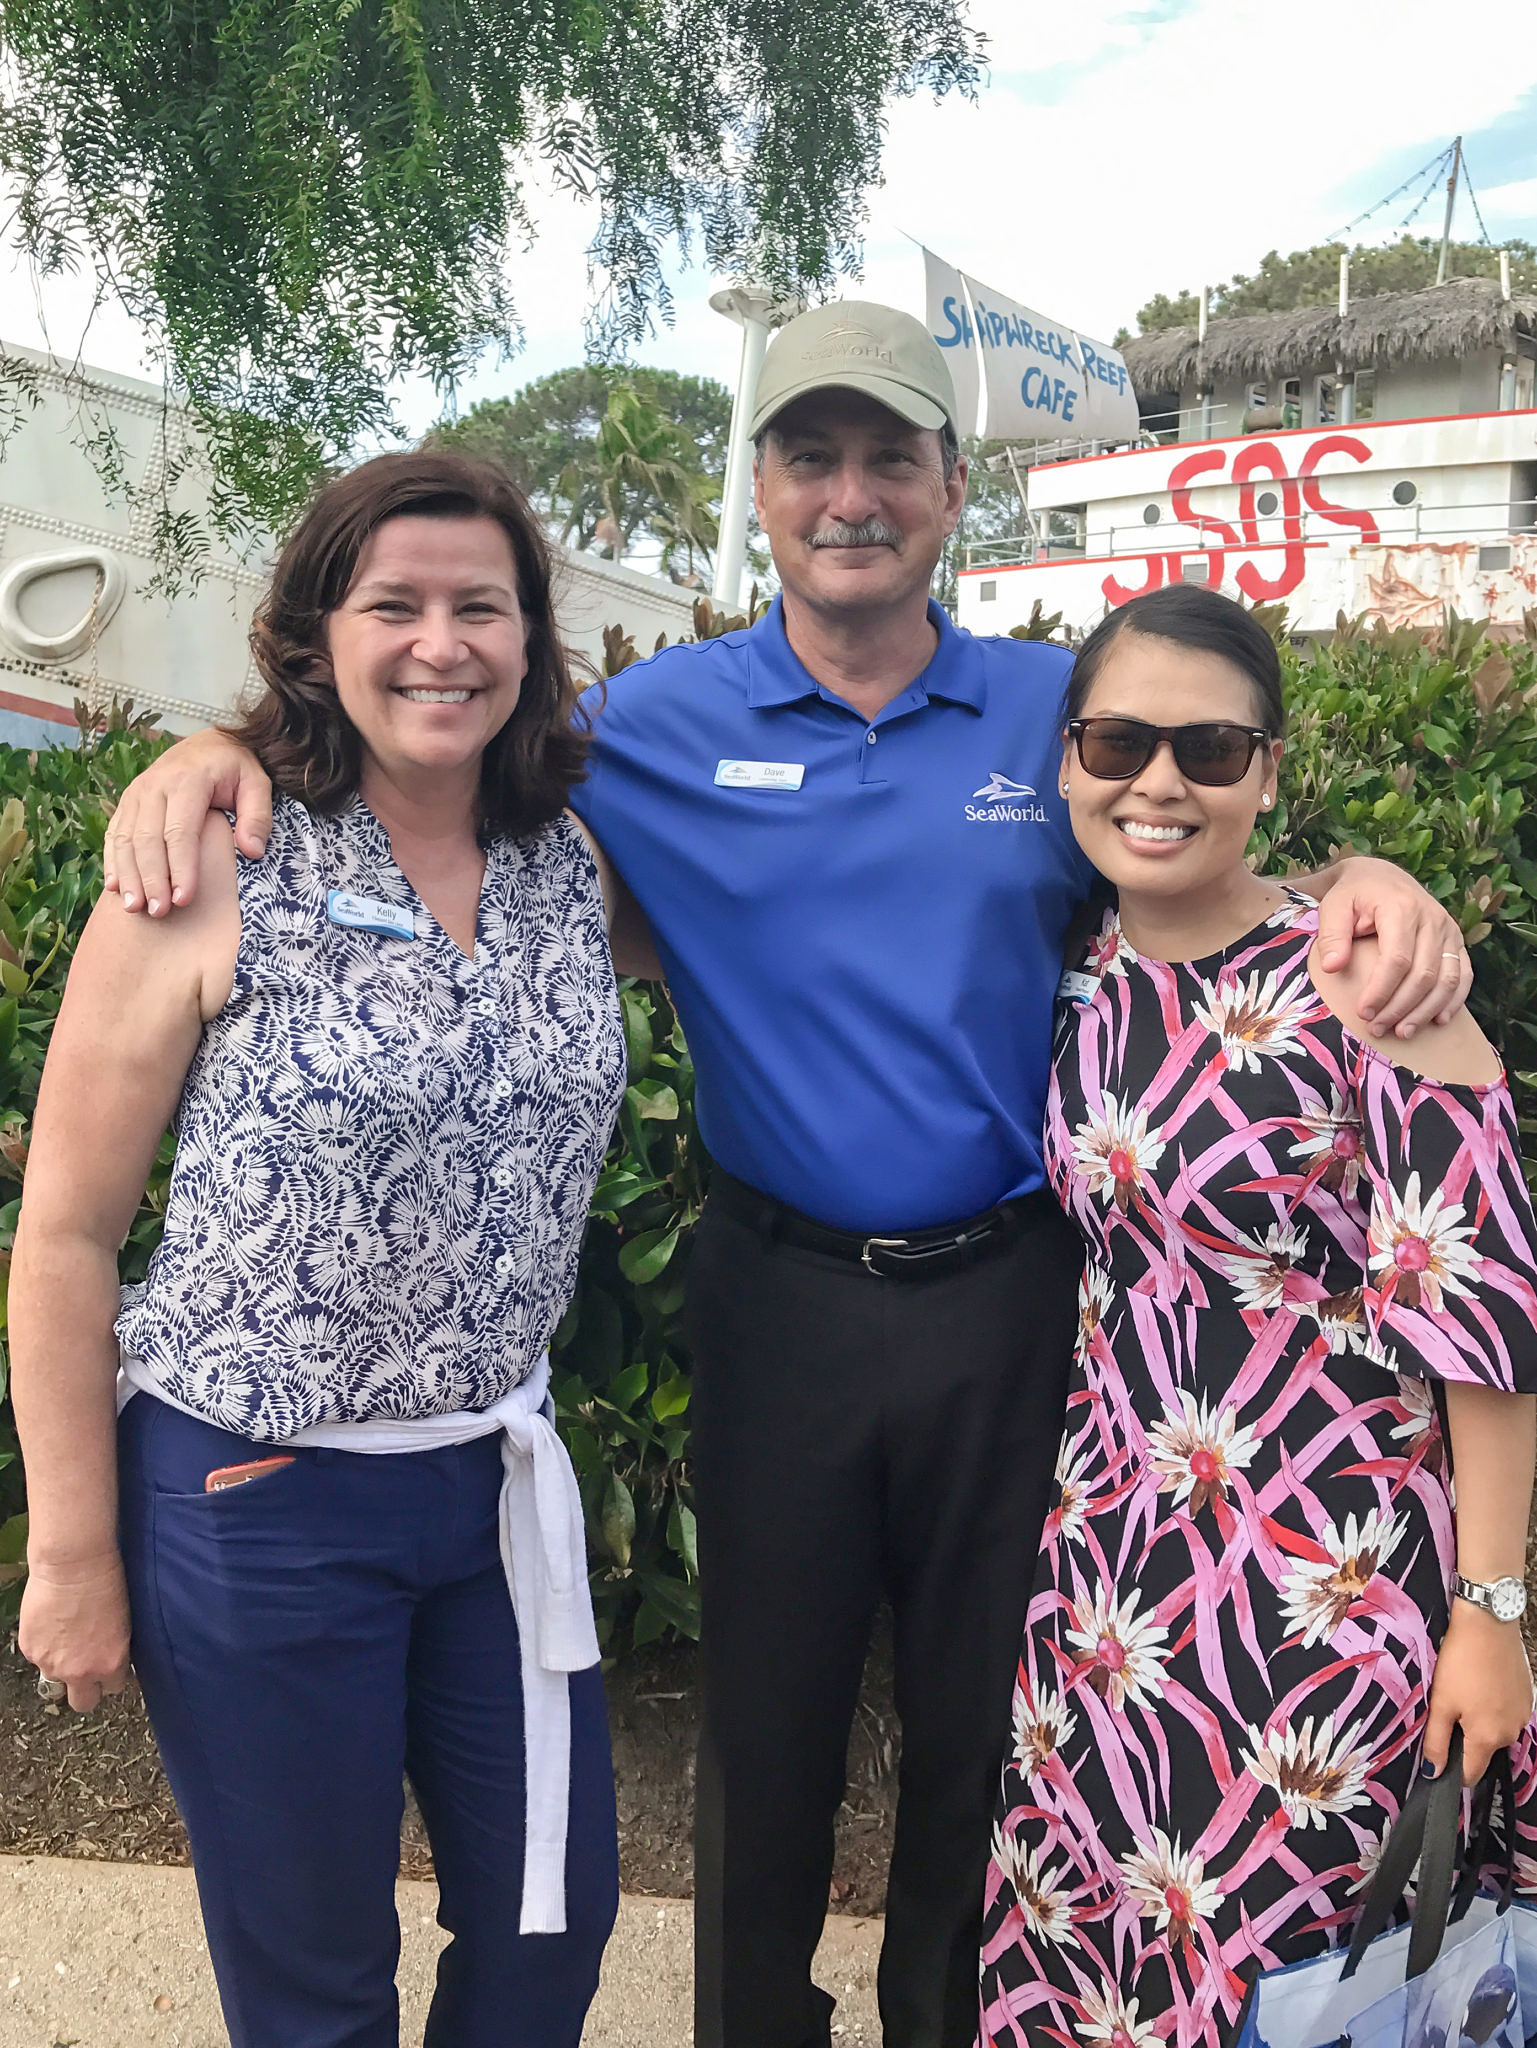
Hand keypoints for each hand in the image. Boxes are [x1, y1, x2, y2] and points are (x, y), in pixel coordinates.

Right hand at [18, 1553, 132, 1713]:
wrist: (72, 1565)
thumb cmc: (106, 1582)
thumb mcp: (123, 1623)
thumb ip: (112, 1650)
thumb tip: (107, 1659)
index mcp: (111, 1664)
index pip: (112, 1689)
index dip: (109, 1676)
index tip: (107, 1665)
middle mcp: (81, 1671)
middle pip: (83, 1703)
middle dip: (86, 1689)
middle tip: (86, 1666)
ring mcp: (51, 1664)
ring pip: (57, 1679)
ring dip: (62, 1664)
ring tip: (67, 1635)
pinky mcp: (30, 1651)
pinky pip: (38, 1658)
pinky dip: (44, 1646)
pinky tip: (52, 1623)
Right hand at [104, 730, 271, 914]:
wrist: (209, 743)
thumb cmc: (236, 768)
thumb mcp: (257, 783)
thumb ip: (258, 816)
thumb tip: (252, 851)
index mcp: (187, 780)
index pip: (180, 831)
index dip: (180, 867)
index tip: (183, 899)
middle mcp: (154, 785)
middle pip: (147, 839)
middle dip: (152, 879)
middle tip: (159, 912)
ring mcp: (136, 793)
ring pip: (126, 839)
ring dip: (128, 876)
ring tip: (135, 909)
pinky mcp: (127, 801)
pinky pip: (115, 833)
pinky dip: (113, 861)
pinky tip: (115, 888)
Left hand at [1313, 856, 1470, 1037]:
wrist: (1380, 876)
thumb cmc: (1354, 894)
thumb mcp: (1333, 906)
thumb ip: (1332, 935)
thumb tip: (1333, 968)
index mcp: (1401, 908)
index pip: (1397, 959)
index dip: (1381, 991)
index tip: (1363, 1012)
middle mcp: (1432, 919)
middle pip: (1423, 974)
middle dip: (1400, 1007)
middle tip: (1377, 1028)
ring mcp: (1448, 930)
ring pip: (1446, 979)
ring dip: (1426, 1010)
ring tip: (1403, 1031)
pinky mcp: (1456, 940)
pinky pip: (1463, 974)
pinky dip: (1453, 1000)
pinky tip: (1437, 1020)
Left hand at [1422, 1602, 1533, 1785]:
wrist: (1488, 1624)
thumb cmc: (1461, 1661)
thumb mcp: (1440, 1702)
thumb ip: (1436, 1742)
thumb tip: (1433, 1772)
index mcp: (1488, 1738)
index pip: (1471, 1773)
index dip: (1451, 1770)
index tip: (1439, 1754)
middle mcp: (1511, 1732)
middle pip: (1483, 1751)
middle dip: (1464, 1738)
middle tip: (1448, 1708)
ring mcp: (1522, 1715)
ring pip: (1495, 1731)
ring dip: (1479, 1721)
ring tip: (1463, 1691)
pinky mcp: (1526, 1698)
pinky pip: (1506, 1714)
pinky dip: (1492, 1706)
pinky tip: (1480, 1684)